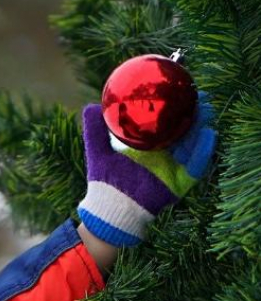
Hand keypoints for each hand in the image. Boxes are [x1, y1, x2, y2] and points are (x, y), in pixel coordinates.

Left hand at [77, 94, 216, 246]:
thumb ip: (95, 130)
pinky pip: (196, 166)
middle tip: (200, 96)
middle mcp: (163, 156)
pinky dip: (203, 151)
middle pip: (185, 132)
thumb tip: (92, 106)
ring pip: (193, 145)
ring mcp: (172, 169)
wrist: (108, 209)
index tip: (180, 91)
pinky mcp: (178, 183)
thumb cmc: (104, 182)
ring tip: (205, 110)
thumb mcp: (98, 151)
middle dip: (194, 114)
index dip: (175, 109)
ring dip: (201, 127)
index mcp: (148, 147)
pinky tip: (208, 135)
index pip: (166, 125)